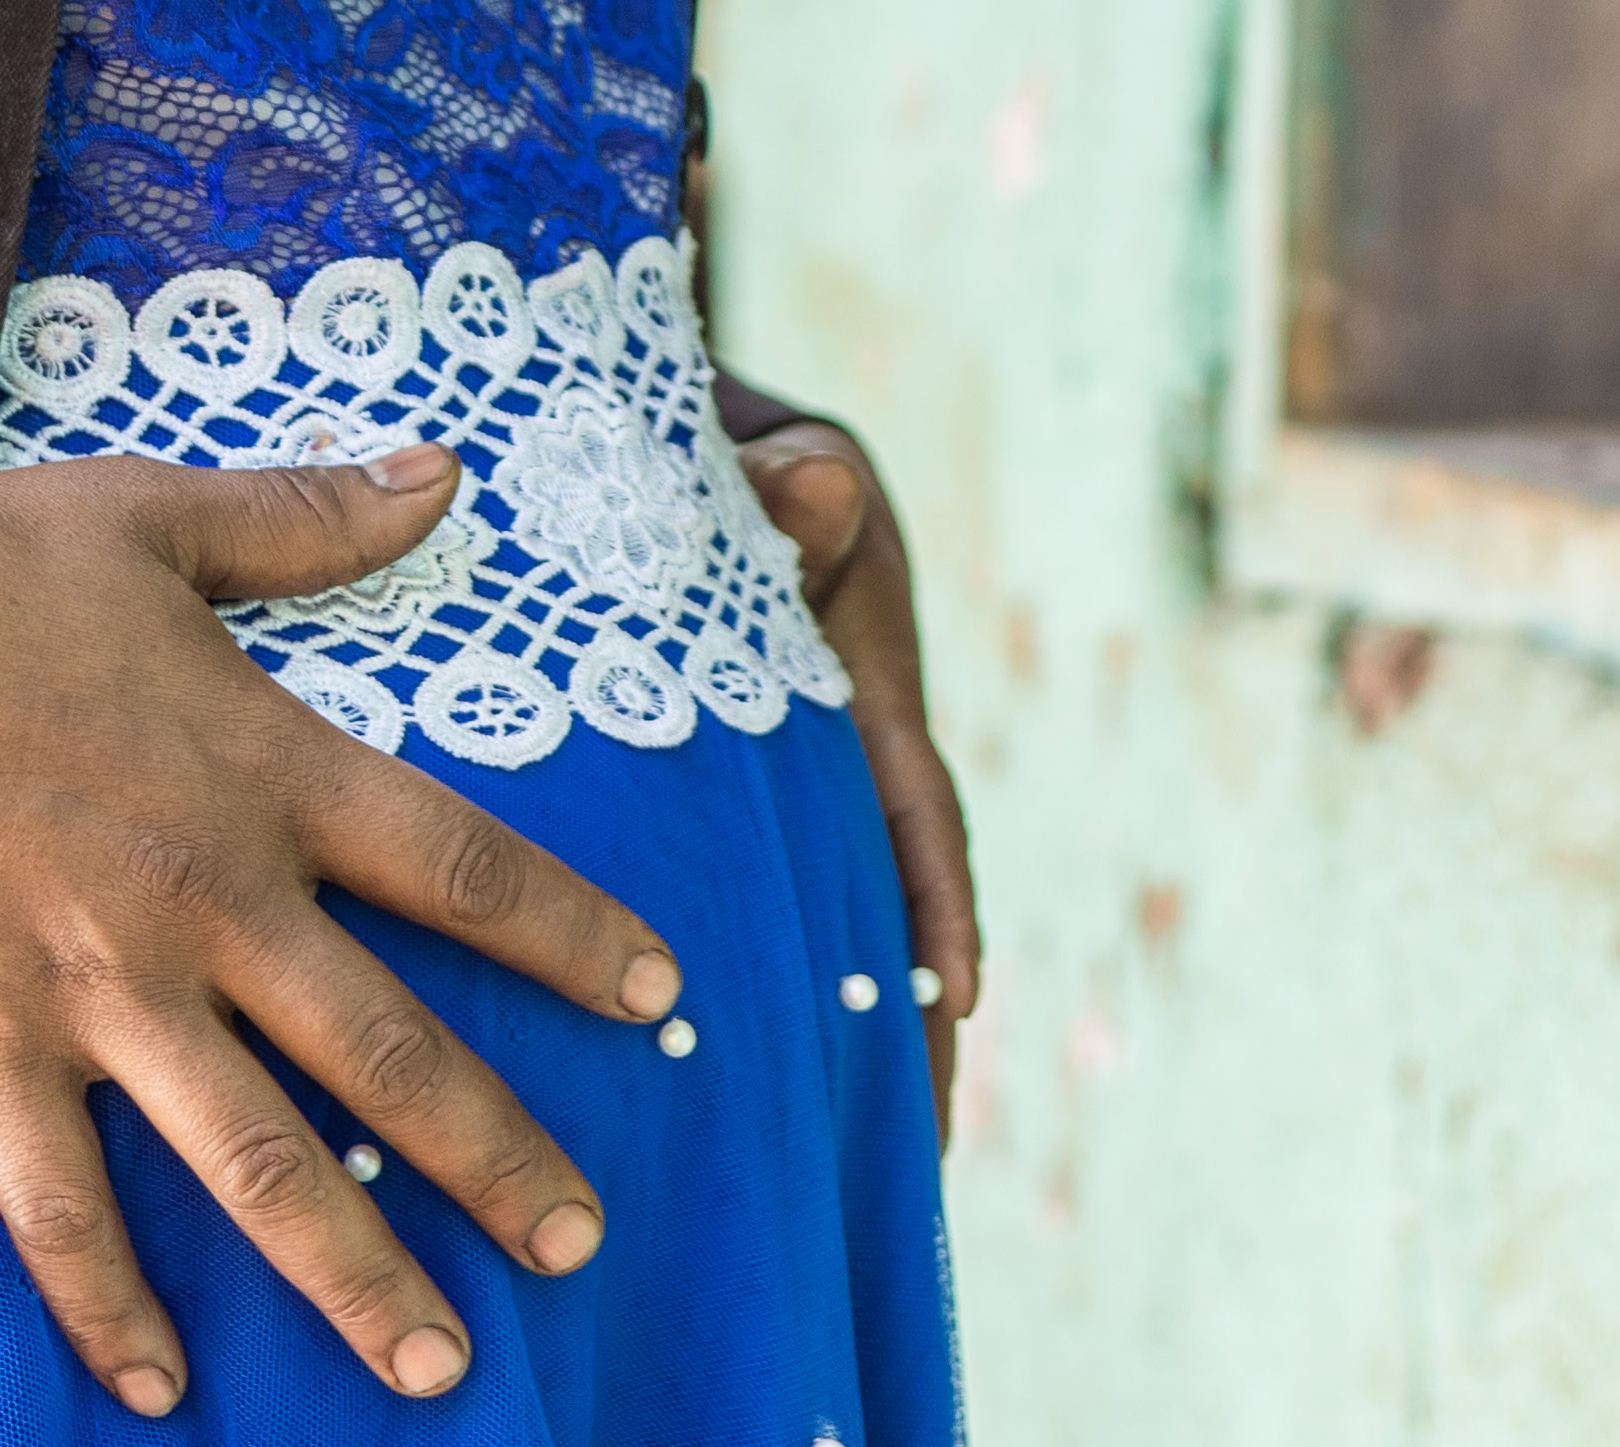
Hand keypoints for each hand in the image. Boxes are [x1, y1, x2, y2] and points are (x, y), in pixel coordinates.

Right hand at [0, 450, 680, 1417]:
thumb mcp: (152, 514)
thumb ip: (308, 515)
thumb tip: (443, 472)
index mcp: (263, 770)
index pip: (460, 864)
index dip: (568, 933)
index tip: (658, 996)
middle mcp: (207, 900)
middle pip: (386, 1050)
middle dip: (495, 1157)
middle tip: (581, 1244)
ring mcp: (98, 988)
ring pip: (254, 1160)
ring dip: (352, 1273)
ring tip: (436, 1370)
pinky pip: (58, 1207)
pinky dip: (109, 1306)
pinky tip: (160, 1390)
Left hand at [735, 422, 978, 1134]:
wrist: (670, 446)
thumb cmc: (718, 445)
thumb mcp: (765, 453)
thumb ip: (786, 474)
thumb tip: (813, 484)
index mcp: (868, 677)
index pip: (909, 801)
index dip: (931, 900)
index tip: (949, 1002)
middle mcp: (852, 745)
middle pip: (889, 900)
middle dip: (913, 1025)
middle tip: (920, 1153)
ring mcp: (796, 780)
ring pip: (826, 922)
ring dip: (844, 1035)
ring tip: (846, 1174)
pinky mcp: (738, 803)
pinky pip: (760, 903)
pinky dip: (765, 985)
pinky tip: (726, 1091)